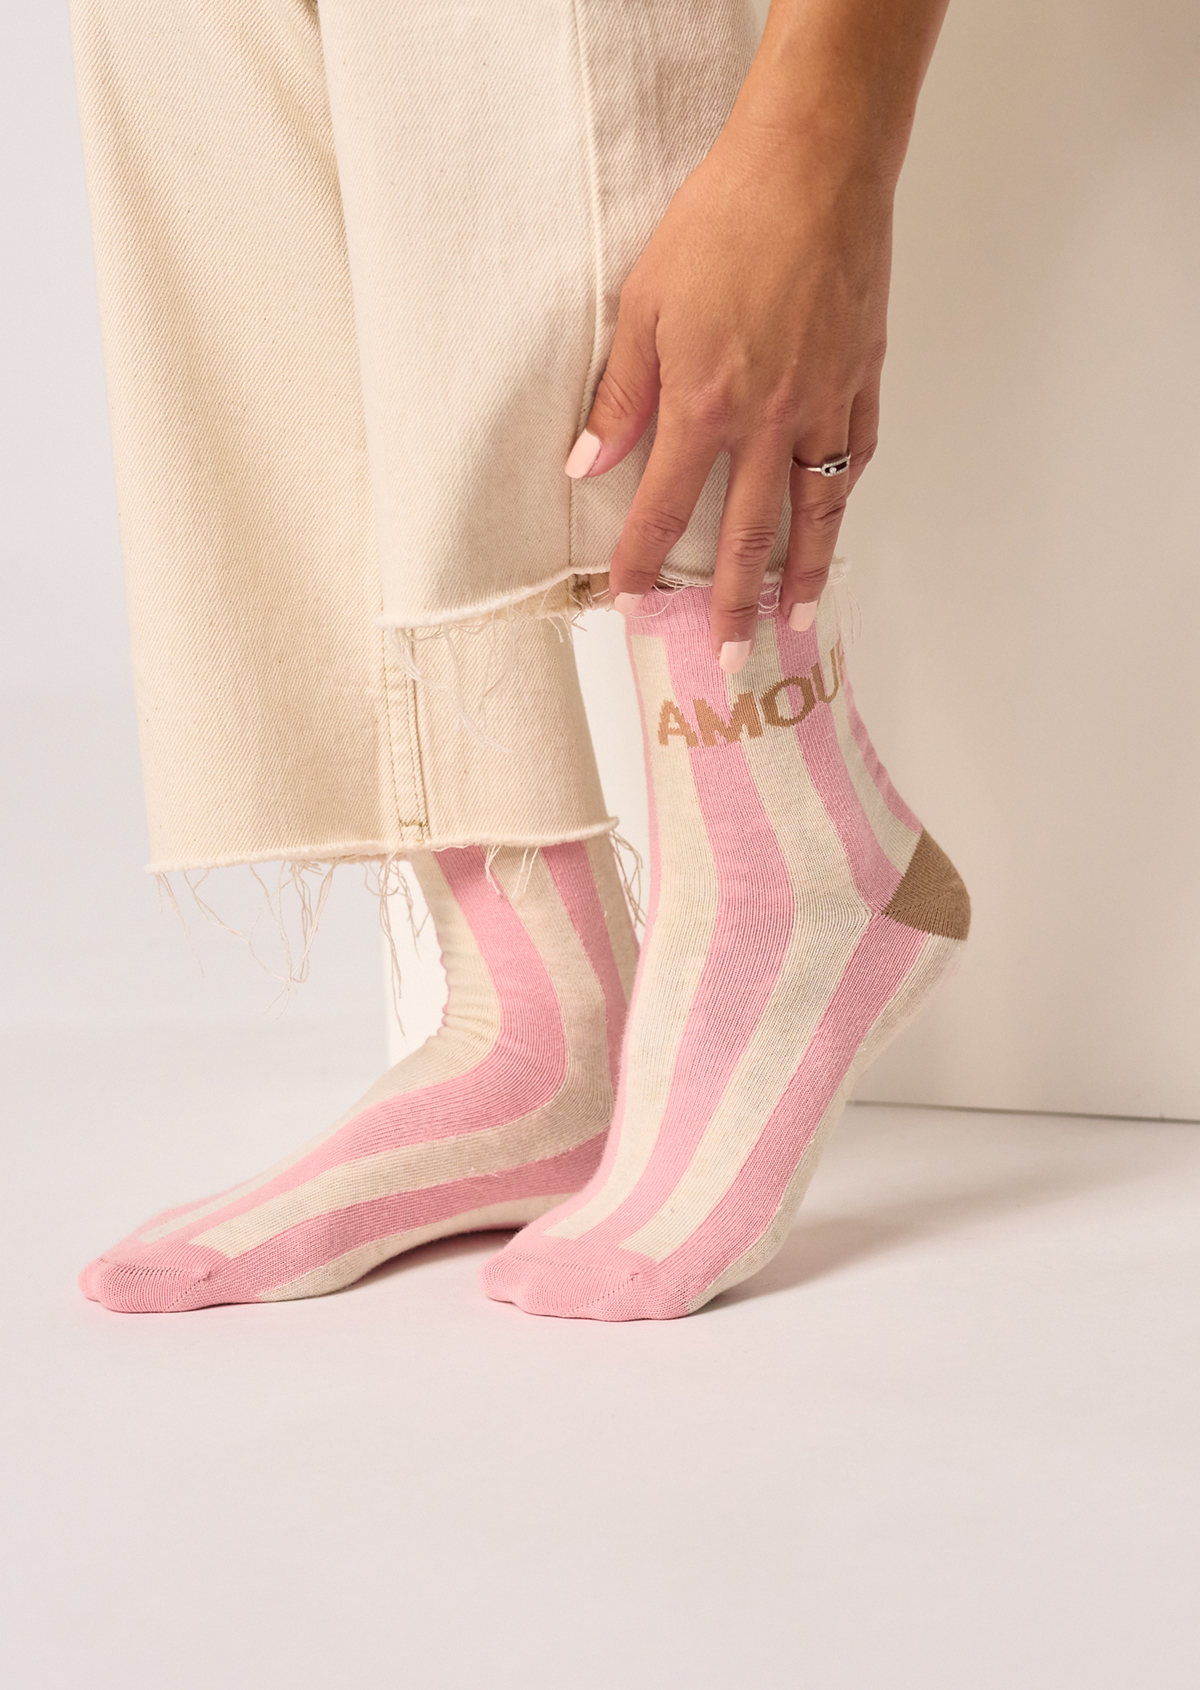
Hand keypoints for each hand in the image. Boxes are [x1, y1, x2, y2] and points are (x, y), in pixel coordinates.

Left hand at [566, 120, 890, 667]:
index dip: (644, 566)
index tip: (633, 607)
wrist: (814, 163)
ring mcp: (824, 404)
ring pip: (812, 513)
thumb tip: (584, 463)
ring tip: (792, 624)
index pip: (663, 510)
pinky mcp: (863, 378)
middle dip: (732, 607)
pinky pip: (853, 459)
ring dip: (800, 577)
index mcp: (705, 404)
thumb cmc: (723, 221)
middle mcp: (768, 420)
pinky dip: (840, 502)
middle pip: (747, 537)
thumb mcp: (644, 305)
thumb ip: (618, 396)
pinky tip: (830, 529)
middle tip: (728, 660)